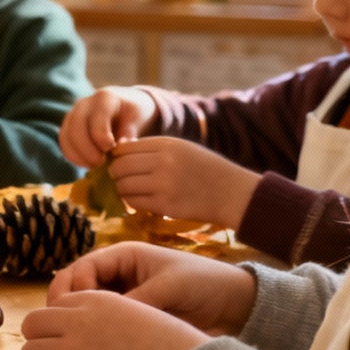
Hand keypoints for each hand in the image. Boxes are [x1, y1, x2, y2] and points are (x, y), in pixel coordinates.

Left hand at [19, 290, 208, 349]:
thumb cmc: (176, 346)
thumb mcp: (139, 313)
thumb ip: (107, 316)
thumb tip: (90, 332)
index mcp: (95, 300)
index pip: (53, 307)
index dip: (57, 326)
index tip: (69, 341)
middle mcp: (77, 320)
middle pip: (31, 325)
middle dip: (40, 342)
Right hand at [51, 241, 257, 335]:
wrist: (236, 305)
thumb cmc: (204, 283)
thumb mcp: (169, 286)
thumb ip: (137, 299)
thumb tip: (104, 319)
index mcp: (122, 256)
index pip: (81, 269)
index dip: (73, 288)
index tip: (76, 310)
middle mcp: (115, 275)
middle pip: (74, 287)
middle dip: (65, 305)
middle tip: (63, 328)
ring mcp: (120, 297)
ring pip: (84, 308)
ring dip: (76, 321)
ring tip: (74, 341)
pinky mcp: (128, 319)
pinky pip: (102, 324)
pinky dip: (93, 333)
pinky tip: (92, 348)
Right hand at [61, 87, 157, 167]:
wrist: (123, 106)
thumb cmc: (132, 112)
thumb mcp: (137, 118)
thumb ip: (129, 132)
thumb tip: (121, 146)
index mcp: (104, 98)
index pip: (96, 121)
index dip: (102, 140)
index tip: (112, 151)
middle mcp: (83, 104)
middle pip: (76, 128)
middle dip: (87, 150)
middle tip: (101, 164)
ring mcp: (72, 115)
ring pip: (66, 137)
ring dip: (78, 156)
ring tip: (95, 167)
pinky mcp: (67, 127)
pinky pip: (64, 144)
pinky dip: (73, 157)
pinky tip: (88, 164)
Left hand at [111, 137, 259, 227]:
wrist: (233, 193)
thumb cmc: (206, 170)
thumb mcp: (181, 149)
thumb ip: (152, 150)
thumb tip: (116, 155)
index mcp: (166, 144)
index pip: (123, 148)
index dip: (117, 158)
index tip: (120, 166)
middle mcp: (163, 161)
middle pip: (119, 167)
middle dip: (116, 176)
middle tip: (123, 181)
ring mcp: (163, 183)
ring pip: (122, 186)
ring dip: (122, 191)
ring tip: (134, 192)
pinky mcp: (165, 204)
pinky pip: (133, 202)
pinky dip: (132, 203)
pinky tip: (142, 201)